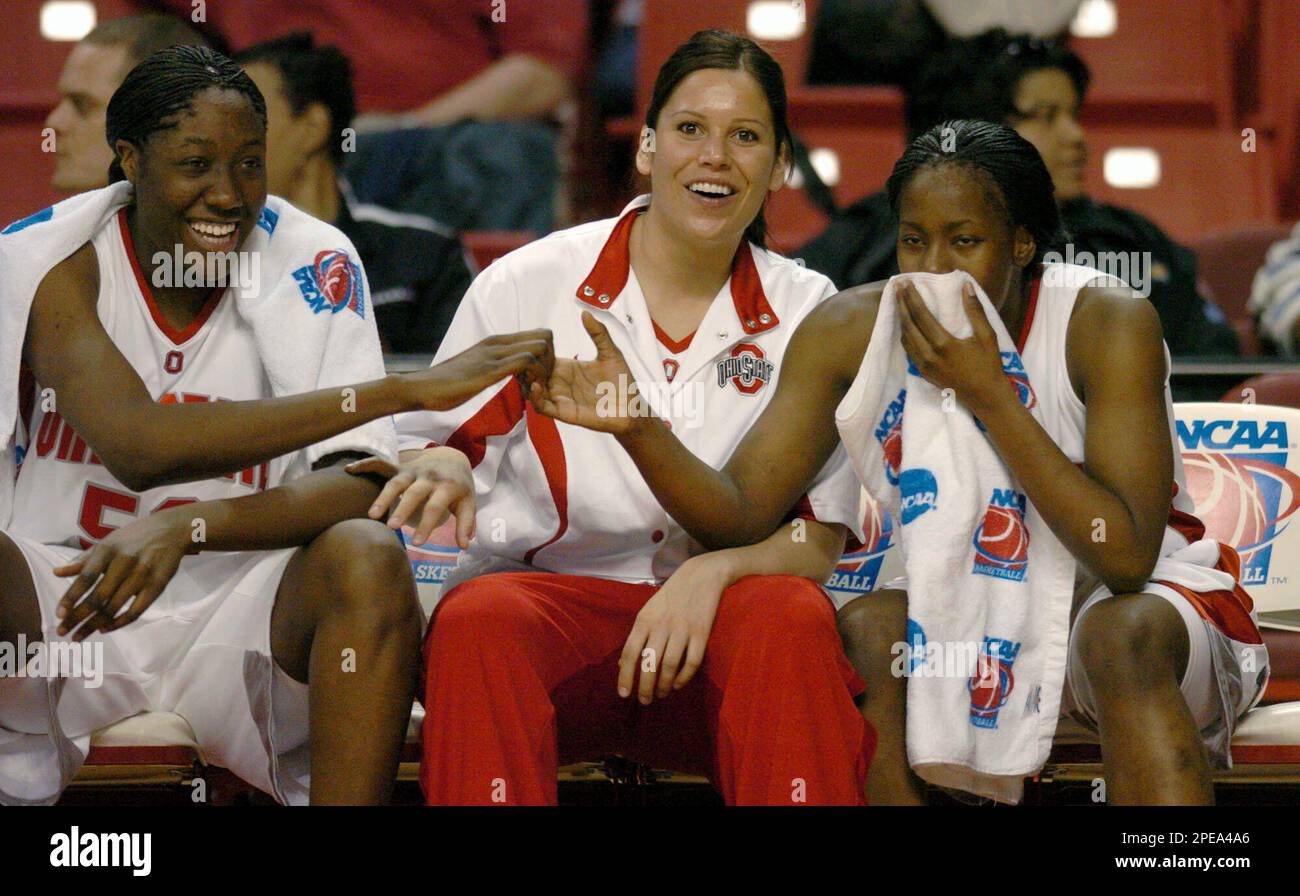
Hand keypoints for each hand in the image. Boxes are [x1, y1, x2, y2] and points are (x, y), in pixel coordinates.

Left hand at [53, 509, 192, 641]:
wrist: (171, 530)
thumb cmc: (134, 538)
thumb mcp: (108, 543)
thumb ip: (83, 560)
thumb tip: (56, 573)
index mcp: (108, 550)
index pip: (86, 578)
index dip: (71, 597)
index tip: (59, 614)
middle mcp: (124, 562)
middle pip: (98, 596)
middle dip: (78, 617)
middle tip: (63, 632)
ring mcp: (142, 575)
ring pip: (115, 606)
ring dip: (95, 624)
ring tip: (79, 636)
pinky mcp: (158, 585)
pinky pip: (136, 610)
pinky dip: (119, 622)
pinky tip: (105, 628)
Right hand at [346, 447, 475, 547]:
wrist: (453, 458)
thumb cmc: (459, 487)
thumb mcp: (469, 503)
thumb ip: (466, 524)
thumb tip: (464, 546)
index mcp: (447, 486)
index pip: (435, 507)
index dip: (426, 525)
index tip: (417, 544)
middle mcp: (428, 477)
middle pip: (414, 493)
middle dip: (403, 509)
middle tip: (392, 527)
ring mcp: (413, 471)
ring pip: (395, 482)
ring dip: (383, 497)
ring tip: (372, 515)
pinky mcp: (400, 468)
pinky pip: (382, 464)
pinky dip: (366, 465)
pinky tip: (349, 470)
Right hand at [403, 330, 553, 411]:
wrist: (422, 387)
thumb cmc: (448, 382)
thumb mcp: (477, 366)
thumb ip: (495, 363)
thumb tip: (509, 369)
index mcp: (496, 341)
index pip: (538, 335)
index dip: (547, 356)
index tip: (538, 377)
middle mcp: (498, 343)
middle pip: (545, 336)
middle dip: (551, 361)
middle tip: (540, 384)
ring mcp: (494, 355)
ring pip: (539, 348)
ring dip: (543, 372)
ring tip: (531, 391)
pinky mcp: (489, 370)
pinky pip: (524, 363)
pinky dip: (533, 379)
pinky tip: (524, 394)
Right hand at [529, 311, 644, 434]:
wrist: (632, 406)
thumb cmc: (622, 382)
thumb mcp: (610, 352)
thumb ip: (598, 333)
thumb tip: (586, 313)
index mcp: (567, 367)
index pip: (541, 357)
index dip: (534, 350)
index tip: (532, 342)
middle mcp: (560, 382)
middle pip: (531, 373)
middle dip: (525, 365)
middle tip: (523, 357)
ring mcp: (560, 397)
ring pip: (531, 390)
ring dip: (526, 380)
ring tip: (528, 370)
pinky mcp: (564, 412)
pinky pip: (542, 407)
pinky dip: (535, 397)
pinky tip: (537, 386)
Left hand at [617, 555, 730, 704]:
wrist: (701, 575)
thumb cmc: (671, 596)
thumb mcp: (649, 611)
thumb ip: (637, 637)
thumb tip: (622, 664)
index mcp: (644, 619)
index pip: (631, 653)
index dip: (626, 676)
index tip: (624, 694)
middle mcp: (661, 625)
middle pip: (649, 664)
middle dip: (645, 687)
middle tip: (645, 701)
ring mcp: (682, 629)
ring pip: (669, 666)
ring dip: (664, 685)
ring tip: (661, 694)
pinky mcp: (702, 632)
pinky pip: (692, 662)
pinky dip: (684, 677)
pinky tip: (678, 684)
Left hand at [897, 279, 1011, 412]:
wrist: (985, 397)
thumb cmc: (989, 365)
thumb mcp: (987, 335)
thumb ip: (975, 310)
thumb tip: (966, 285)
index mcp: (943, 344)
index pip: (920, 314)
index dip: (911, 297)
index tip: (905, 282)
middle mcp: (928, 355)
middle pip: (908, 324)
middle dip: (901, 304)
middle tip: (896, 287)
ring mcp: (924, 366)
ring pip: (905, 338)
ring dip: (901, 318)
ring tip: (899, 302)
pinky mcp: (923, 373)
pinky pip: (909, 350)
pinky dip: (905, 334)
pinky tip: (905, 324)